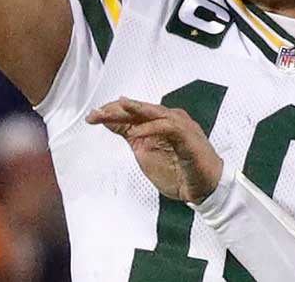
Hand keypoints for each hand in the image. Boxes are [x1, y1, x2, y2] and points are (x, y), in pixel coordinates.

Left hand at [89, 97, 224, 202]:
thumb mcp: (145, 152)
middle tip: (97, 112)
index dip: (111, 113)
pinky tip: (137, 133)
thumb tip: (110, 122)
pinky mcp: (187, 136)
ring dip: (134, 110)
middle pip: (140, 109)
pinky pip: (168, 127)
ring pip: (154, 112)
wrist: (203, 187)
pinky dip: (152, 128)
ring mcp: (180, 125)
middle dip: (117, 109)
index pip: (133, 113)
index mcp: (158, 122)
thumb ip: (131, 135)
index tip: (91, 117)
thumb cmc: (178, 171)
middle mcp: (169, 118)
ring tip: (115, 110)